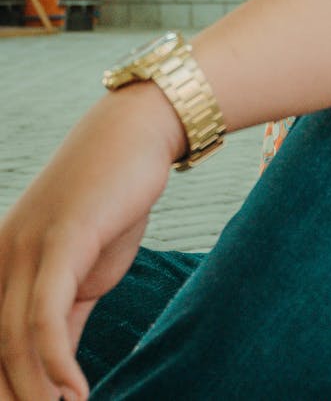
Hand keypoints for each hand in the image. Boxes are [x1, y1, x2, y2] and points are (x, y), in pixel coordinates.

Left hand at [0, 83, 182, 399]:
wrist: (138, 134)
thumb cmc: (111, 201)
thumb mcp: (84, 271)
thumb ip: (64, 320)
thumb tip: (56, 379)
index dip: (2, 387)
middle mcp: (0, 254)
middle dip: (12, 396)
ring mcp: (26, 245)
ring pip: (11, 340)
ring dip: (37, 395)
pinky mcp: (61, 238)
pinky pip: (46, 315)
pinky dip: (55, 363)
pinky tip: (77, 391)